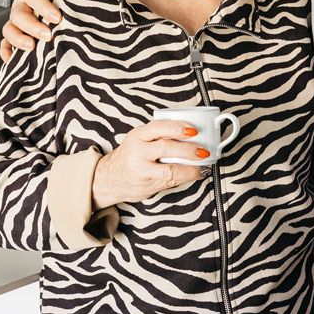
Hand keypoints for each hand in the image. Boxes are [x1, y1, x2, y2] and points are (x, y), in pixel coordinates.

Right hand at [1, 0, 73, 59]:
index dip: (43, 7)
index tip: (57, 17)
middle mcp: (20, 5)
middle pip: (19, 15)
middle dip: (32, 26)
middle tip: (48, 35)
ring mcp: (16, 21)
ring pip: (9, 30)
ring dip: (18, 39)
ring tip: (32, 46)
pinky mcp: (15, 34)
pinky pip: (5, 43)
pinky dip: (6, 51)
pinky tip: (12, 59)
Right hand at [90, 119, 209, 207]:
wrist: (110, 178)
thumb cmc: (132, 155)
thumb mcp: (140, 139)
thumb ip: (160, 135)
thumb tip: (194, 133)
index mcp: (138, 135)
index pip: (158, 127)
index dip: (177, 128)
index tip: (194, 131)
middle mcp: (137, 152)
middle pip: (166, 148)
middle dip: (189, 150)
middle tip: (204, 151)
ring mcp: (141, 171)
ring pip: (169, 170)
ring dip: (190, 168)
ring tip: (203, 165)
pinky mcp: (146, 186)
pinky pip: (170, 182)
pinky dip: (185, 178)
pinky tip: (195, 174)